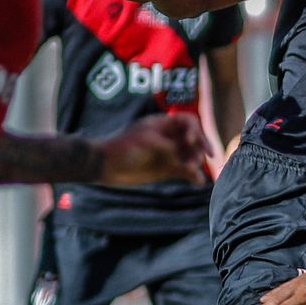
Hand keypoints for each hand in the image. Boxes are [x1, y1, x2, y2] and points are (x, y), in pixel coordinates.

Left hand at [94, 115, 208, 186]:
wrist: (106, 166)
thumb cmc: (123, 147)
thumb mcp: (147, 142)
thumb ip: (169, 147)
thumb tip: (188, 158)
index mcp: (163, 125)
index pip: (189, 122)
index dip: (196, 131)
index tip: (191, 142)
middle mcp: (169, 138)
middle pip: (194, 140)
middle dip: (200, 148)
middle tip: (199, 159)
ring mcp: (168, 154)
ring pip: (191, 157)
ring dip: (196, 163)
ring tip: (192, 171)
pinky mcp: (166, 170)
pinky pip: (185, 172)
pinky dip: (193, 176)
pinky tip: (198, 182)